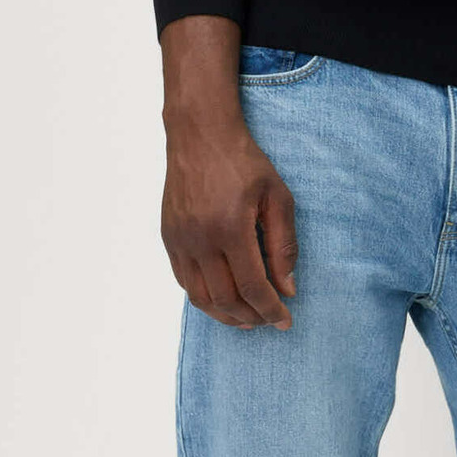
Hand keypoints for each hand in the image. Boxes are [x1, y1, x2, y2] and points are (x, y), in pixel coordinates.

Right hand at [161, 114, 298, 329]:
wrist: (200, 135)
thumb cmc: (244, 162)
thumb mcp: (277, 197)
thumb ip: (284, 245)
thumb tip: (288, 287)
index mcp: (230, 229)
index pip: (252, 286)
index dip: (270, 309)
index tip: (285, 321)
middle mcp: (200, 239)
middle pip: (225, 298)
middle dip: (250, 317)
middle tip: (269, 321)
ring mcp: (179, 240)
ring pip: (199, 296)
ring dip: (225, 315)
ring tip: (247, 319)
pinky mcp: (168, 237)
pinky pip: (184, 280)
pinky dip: (204, 297)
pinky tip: (222, 299)